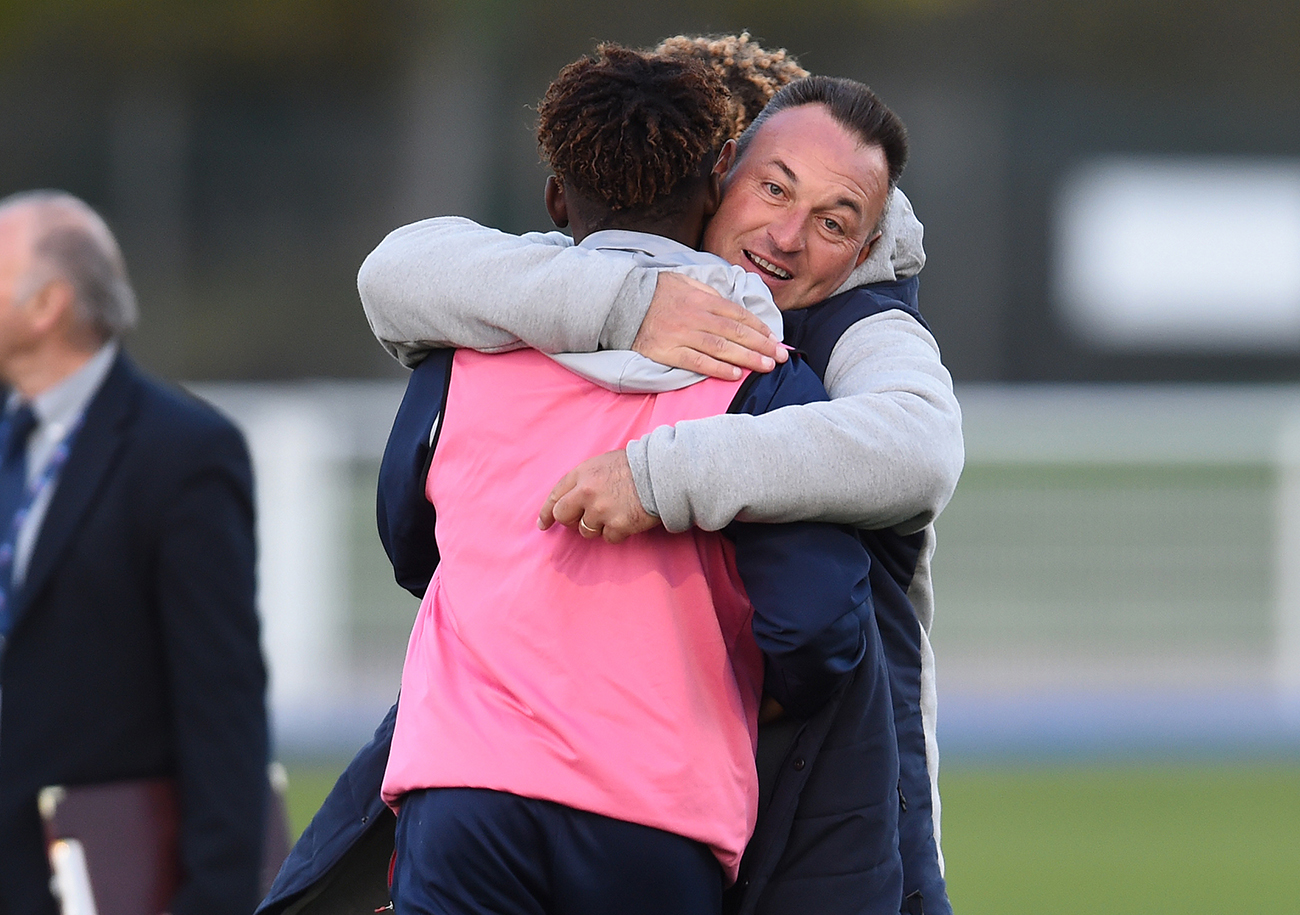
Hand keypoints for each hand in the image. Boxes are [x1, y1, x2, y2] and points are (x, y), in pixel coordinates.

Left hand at [538, 450, 660, 543]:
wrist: (661, 472)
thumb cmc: (635, 466)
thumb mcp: (603, 464)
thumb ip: (584, 480)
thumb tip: (572, 501)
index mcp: (582, 474)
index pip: (555, 495)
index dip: (547, 512)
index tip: (543, 524)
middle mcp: (587, 492)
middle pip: (564, 516)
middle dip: (571, 521)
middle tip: (584, 520)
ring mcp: (601, 510)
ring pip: (586, 531)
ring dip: (598, 526)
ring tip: (616, 512)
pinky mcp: (618, 525)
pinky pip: (608, 538)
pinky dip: (617, 532)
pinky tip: (628, 519)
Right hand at [633, 273, 786, 379]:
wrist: (622, 303)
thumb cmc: (656, 292)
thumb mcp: (685, 281)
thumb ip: (709, 294)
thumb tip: (731, 306)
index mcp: (702, 299)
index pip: (738, 315)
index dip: (759, 328)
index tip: (775, 338)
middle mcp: (696, 317)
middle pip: (736, 333)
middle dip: (762, 345)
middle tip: (781, 356)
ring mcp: (682, 335)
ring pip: (721, 348)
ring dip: (747, 357)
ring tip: (767, 366)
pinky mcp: (668, 351)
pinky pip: (697, 362)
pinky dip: (717, 369)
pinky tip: (735, 374)